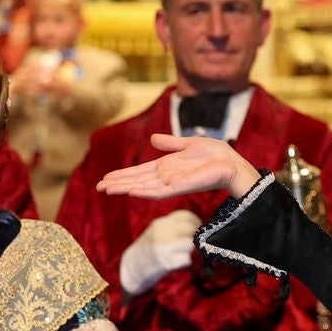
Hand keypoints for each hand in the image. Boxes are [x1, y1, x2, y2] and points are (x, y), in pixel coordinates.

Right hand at [97, 134, 261, 200]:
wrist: (232, 163)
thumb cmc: (215, 155)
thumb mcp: (188, 144)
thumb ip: (170, 143)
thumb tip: (152, 139)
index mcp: (167, 167)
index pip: (139, 172)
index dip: (122, 175)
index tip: (105, 179)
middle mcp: (166, 177)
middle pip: (137, 181)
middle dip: (118, 184)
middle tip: (98, 187)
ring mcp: (172, 183)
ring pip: (143, 187)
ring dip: (125, 188)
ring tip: (107, 190)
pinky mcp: (180, 187)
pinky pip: (159, 191)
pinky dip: (144, 191)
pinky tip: (131, 191)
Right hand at [118, 209, 201, 295]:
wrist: (132, 267)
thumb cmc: (150, 249)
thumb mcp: (158, 232)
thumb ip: (174, 227)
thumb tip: (199, 228)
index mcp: (160, 223)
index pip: (186, 215)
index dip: (196, 222)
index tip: (197, 230)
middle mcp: (161, 232)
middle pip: (191, 228)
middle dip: (196, 237)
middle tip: (194, 244)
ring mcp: (162, 248)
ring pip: (190, 243)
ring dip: (192, 250)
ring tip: (185, 253)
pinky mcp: (165, 263)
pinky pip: (186, 260)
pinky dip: (186, 262)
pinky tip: (178, 263)